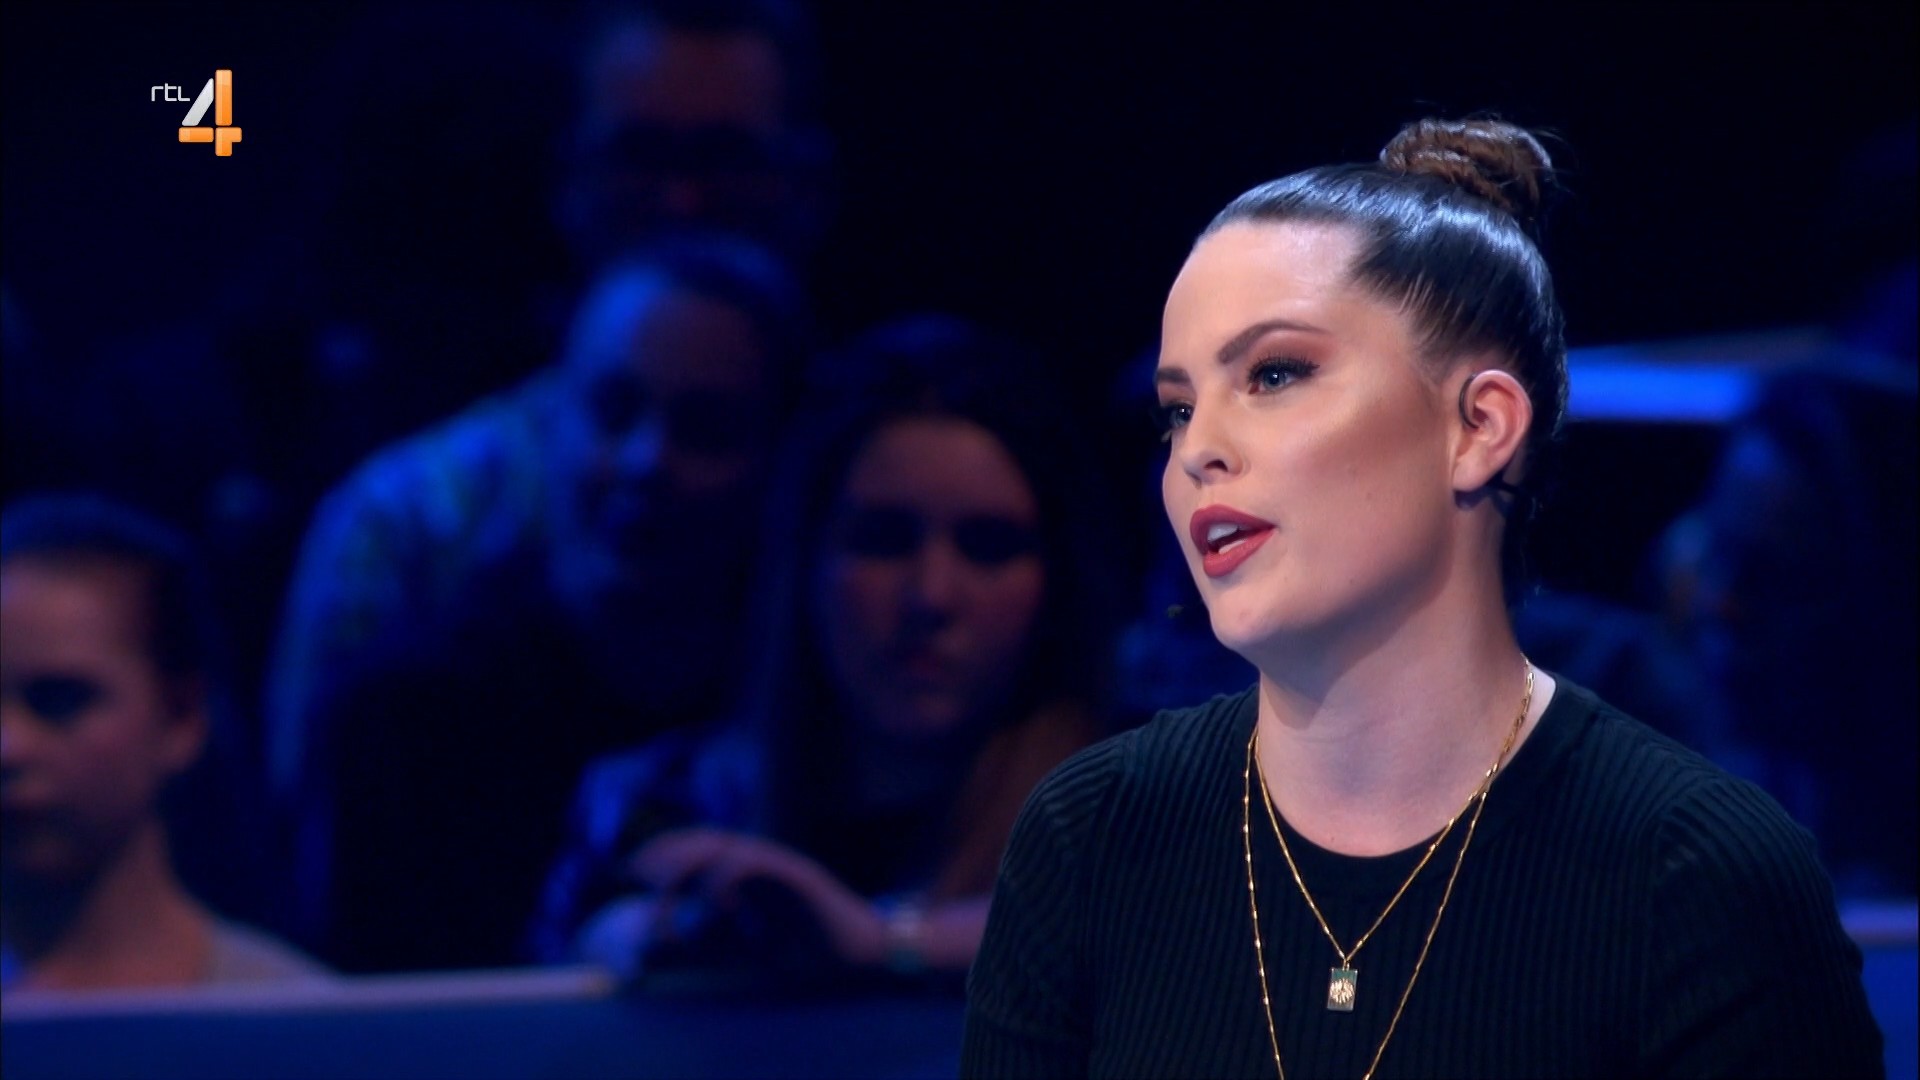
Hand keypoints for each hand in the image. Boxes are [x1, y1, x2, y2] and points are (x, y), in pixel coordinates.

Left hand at [627, 828, 888, 969]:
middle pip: (709, 839)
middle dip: (669, 851)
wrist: (864, 954)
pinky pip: (757, 863)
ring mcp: (783, 866)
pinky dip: (729, 879)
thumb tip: (659, 946)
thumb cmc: (812, 952)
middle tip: (639, 871)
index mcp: (752, 874)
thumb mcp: (745, 949)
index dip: (668, 850)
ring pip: (728, 846)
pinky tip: (721, 906)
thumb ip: (708, 944)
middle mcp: (766, 862)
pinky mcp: (800, 876)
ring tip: (667, 889)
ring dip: (691, 865)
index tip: (636, 868)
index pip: (704, 848)